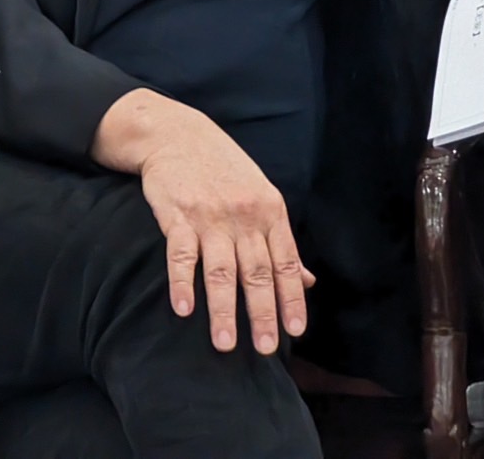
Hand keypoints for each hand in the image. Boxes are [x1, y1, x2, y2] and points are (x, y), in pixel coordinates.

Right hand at [91, 89, 312, 354]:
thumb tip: (306, 281)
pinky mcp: (177, 214)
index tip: (294, 332)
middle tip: (266, 349)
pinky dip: (182, 283)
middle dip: (262, 313)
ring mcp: (210, 215)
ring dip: (223, 309)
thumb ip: (280, 240)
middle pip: (256, 271)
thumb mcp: (261, 196)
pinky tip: (184, 310)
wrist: (179, 134)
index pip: (285, 262)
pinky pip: (180, 254)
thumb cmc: (224, 169)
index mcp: (269, 210)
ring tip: (225, 344)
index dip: (291, 298)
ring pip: (220, 269)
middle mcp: (243, 215)